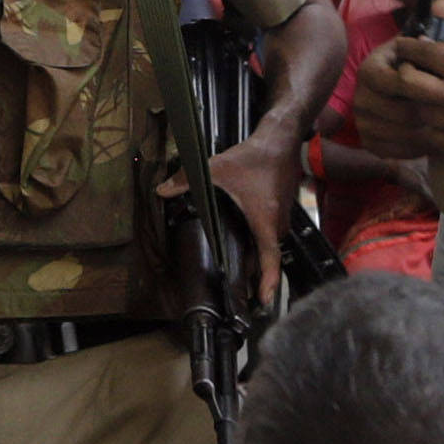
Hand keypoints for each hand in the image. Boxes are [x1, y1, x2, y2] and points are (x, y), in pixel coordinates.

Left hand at [200, 132, 295, 304]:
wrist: (280, 142)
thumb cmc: (253, 157)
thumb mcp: (217, 168)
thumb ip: (186, 180)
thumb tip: (161, 190)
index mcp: (264, 220)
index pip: (269, 259)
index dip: (267, 282)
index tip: (264, 301)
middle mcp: (277, 225)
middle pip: (266, 258)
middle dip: (254, 276)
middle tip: (239, 296)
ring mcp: (282, 221)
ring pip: (268, 248)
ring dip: (256, 261)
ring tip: (241, 277)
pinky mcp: (282, 214)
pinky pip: (270, 237)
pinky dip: (259, 245)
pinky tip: (245, 247)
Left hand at [355, 36, 443, 164]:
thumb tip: (436, 10)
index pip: (420, 52)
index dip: (407, 48)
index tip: (404, 47)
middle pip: (406, 82)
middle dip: (402, 74)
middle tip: (407, 71)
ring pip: (415, 112)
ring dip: (414, 102)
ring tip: (419, 96)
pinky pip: (429, 137)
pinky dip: (427, 127)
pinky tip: (433, 119)